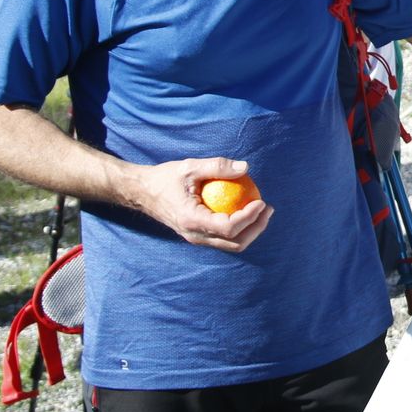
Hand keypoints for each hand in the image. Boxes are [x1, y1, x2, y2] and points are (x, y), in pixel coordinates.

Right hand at [130, 157, 271, 252]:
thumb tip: (245, 167)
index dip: (249, 217)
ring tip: (263, 210)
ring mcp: (196, 238)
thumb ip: (217, 166)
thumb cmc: (165, 178)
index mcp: (192, 220)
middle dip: (256, 228)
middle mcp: (195, 235)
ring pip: (231, 245)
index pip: (227, 228)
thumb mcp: (190, 167)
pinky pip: (224, 238)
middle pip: (234, 243)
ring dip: (251, 231)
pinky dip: (240, 229)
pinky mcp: (198, 235)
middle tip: (268, 207)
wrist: (142, 193)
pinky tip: (248, 210)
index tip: (261, 201)